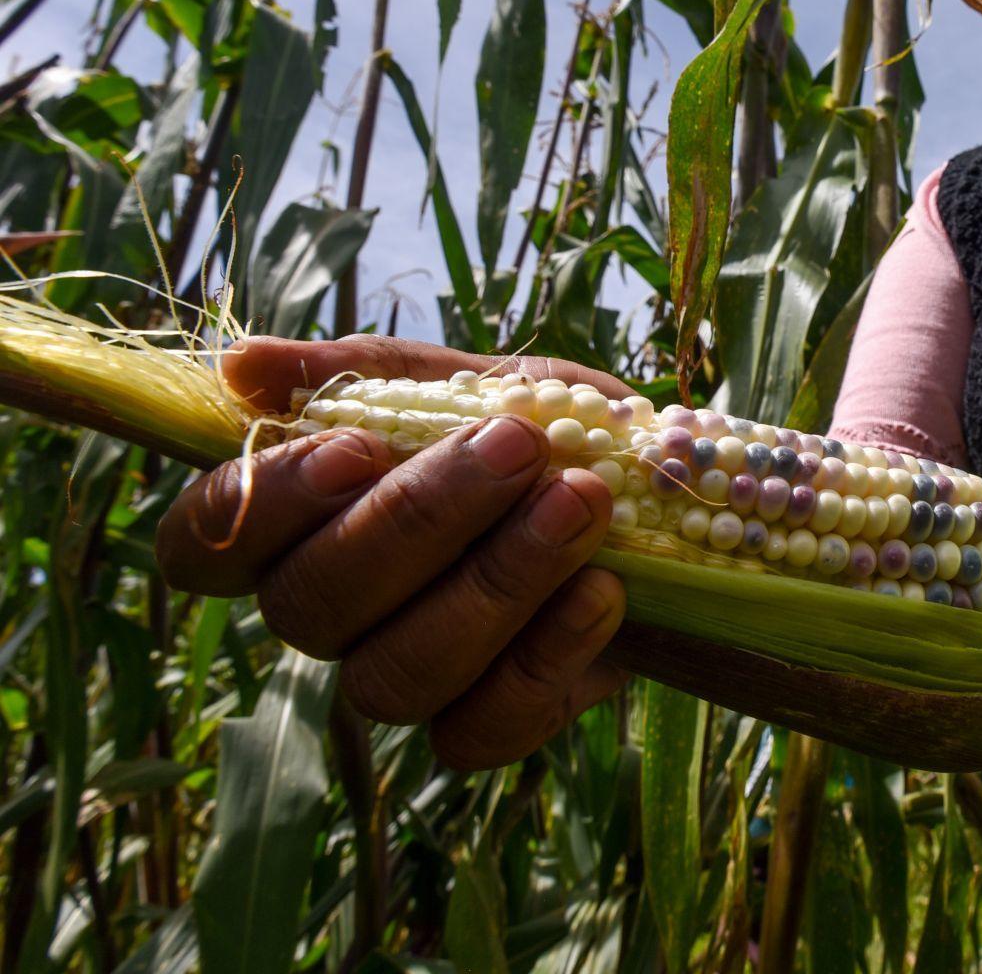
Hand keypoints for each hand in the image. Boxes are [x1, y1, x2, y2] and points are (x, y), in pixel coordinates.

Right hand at [156, 334, 632, 768]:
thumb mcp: (474, 379)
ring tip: (582, 503)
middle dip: (419, 520)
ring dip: (496, 583)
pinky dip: (547, 655)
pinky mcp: (488, 726)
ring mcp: (406, 679)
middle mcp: (335, 614)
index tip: (356, 448)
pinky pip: (482, 728)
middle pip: (311, 606)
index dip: (264, 508)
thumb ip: (366, 376)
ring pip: (394, 674)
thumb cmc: (545, 431)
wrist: (666, 495)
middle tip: (518, 446)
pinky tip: (603, 590)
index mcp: (303, 523)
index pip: (203, 546)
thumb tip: (243, 366)